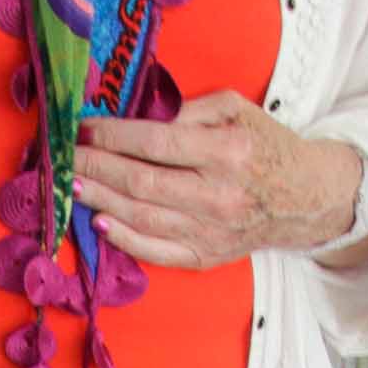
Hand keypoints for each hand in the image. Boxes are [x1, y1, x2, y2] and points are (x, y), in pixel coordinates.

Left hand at [73, 93, 366, 269]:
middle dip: (96, 168)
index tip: (85, 129)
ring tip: (73, 185)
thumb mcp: (237, 110)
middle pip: (142, 182)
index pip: (157, 144)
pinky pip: (156, 251)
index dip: (114, 137)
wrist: (303, 197)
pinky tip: (99, 222)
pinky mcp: (205, 256)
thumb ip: (189, 111)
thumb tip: (138, 117)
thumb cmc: (264, 146)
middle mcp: (217, 195)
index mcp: (227, 152)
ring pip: (142, 217)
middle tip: (64, 157)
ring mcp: (210, 231)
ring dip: (101, 200)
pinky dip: (124, 239)